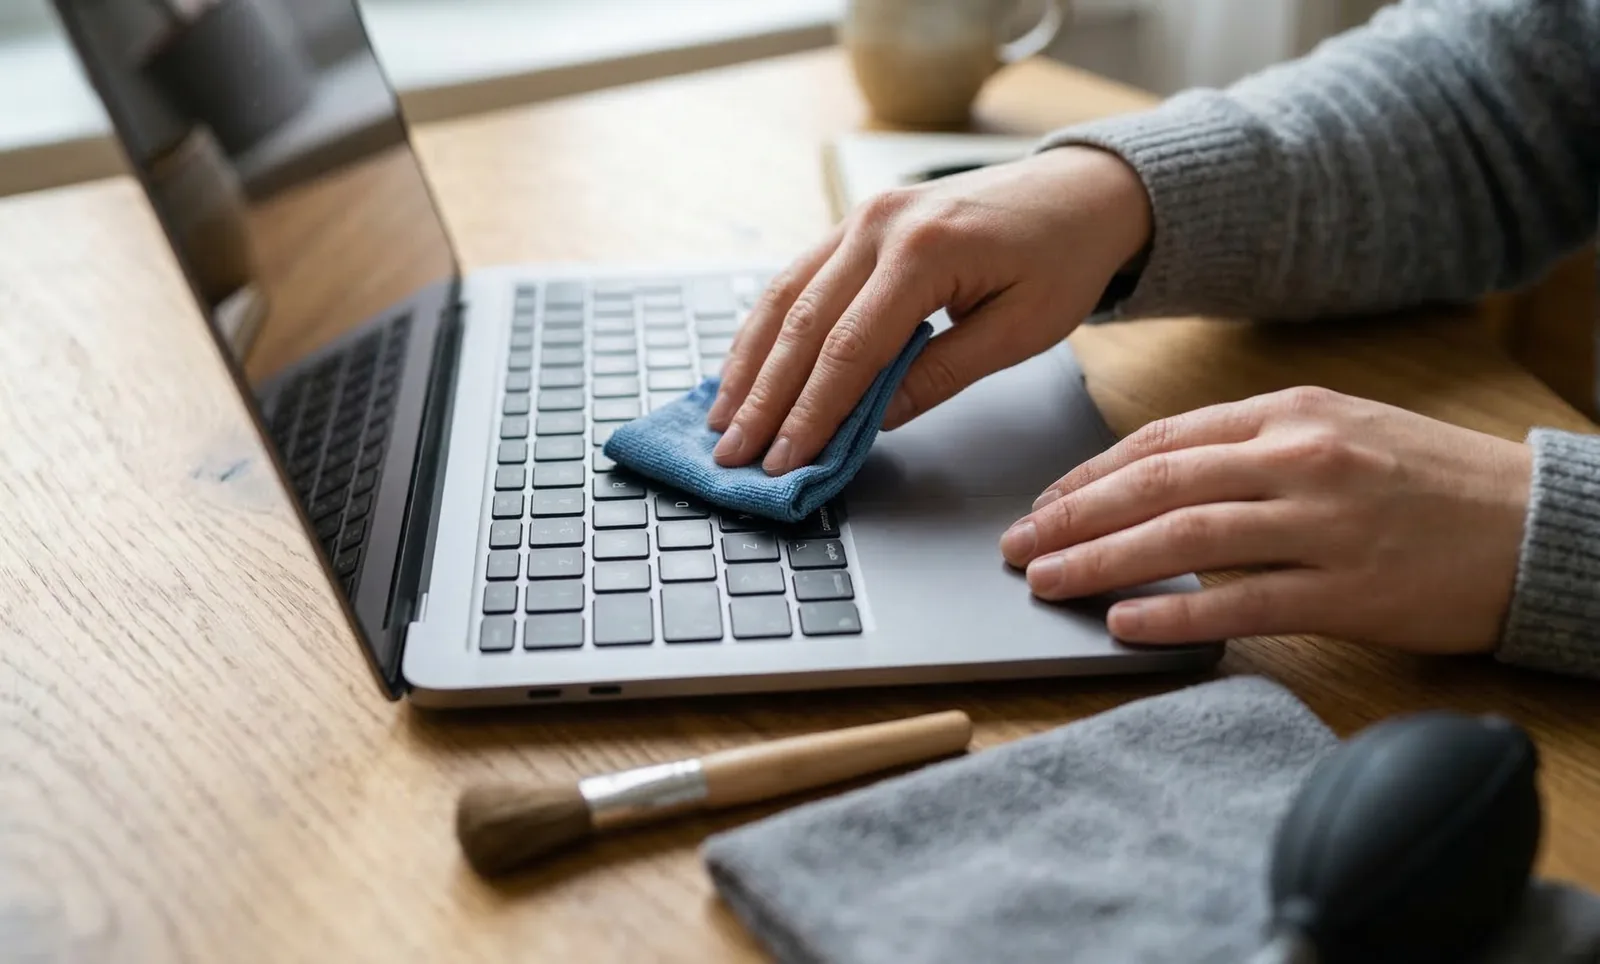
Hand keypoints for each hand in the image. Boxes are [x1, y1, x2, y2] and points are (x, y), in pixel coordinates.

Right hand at [707, 146, 1151, 473]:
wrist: (1080, 190)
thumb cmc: (1062, 259)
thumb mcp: (1019, 331)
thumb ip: (940, 375)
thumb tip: (872, 422)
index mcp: (924, 250)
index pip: (849, 349)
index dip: (811, 412)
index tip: (786, 461)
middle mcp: (880, 224)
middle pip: (802, 324)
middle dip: (764, 398)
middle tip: (733, 454)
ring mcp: (862, 217)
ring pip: (784, 297)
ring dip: (749, 363)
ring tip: (721, 419)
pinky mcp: (857, 223)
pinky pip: (797, 278)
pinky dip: (766, 328)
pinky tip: (745, 367)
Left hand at [999, 387, 1531, 653]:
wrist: (1535, 525)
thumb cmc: (1427, 481)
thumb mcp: (1337, 430)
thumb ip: (1250, 447)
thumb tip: (1154, 480)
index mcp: (1290, 412)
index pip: (1161, 440)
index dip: (1088, 476)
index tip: (1042, 505)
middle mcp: (1300, 457)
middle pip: (1157, 485)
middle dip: (1072, 518)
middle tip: (1017, 549)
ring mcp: (1324, 523)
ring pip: (1186, 540)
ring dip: (1102, 563)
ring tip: (1046, 583)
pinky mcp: (1350, 590)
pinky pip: (1243, 604)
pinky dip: (1176, 616)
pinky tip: (1124, 624)